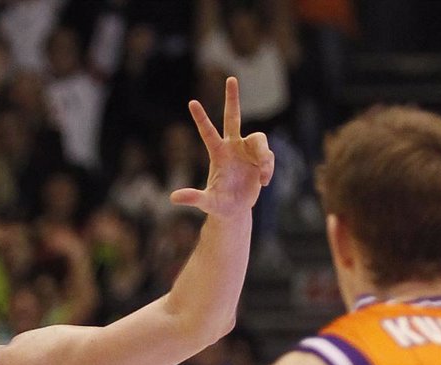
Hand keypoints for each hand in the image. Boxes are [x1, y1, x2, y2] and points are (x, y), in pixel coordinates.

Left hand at [170, 77, 273, 219]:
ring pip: (260, 141)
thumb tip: (172, 198)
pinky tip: (263, 182)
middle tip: (231, 78)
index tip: (191, 102)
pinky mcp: (260, 160)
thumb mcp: (206, 202)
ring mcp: (247, 152)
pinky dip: (268, 169)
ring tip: (263, 175)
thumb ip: (193, 197)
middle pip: (233, 117)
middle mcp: (232, 147)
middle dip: (232, 98)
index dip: (201, 118)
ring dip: (264, 156)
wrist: (235, 210)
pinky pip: (268, 158)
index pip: (208, 132)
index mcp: (218, 154)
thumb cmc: (218, 204)